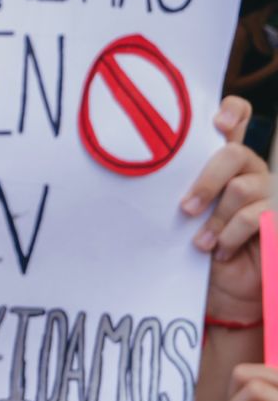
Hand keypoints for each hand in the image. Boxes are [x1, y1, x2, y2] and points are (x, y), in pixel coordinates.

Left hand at [180, 96, 268, 323]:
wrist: (217, 288)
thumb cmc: (192, 243)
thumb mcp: (179, 211)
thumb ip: (174, 183)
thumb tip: (137, 165)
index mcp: (222, 159)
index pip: (238, 117)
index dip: (232, 112)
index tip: (216, 123)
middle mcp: (247, 169)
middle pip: (234, 153)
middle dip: (206, 182)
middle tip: (185, 209)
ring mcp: (264, 193)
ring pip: (241, 188)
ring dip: (215, 219)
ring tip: (200, 241)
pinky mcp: (275, 218)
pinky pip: (253, 216)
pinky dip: (230, 235)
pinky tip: (219, 251)